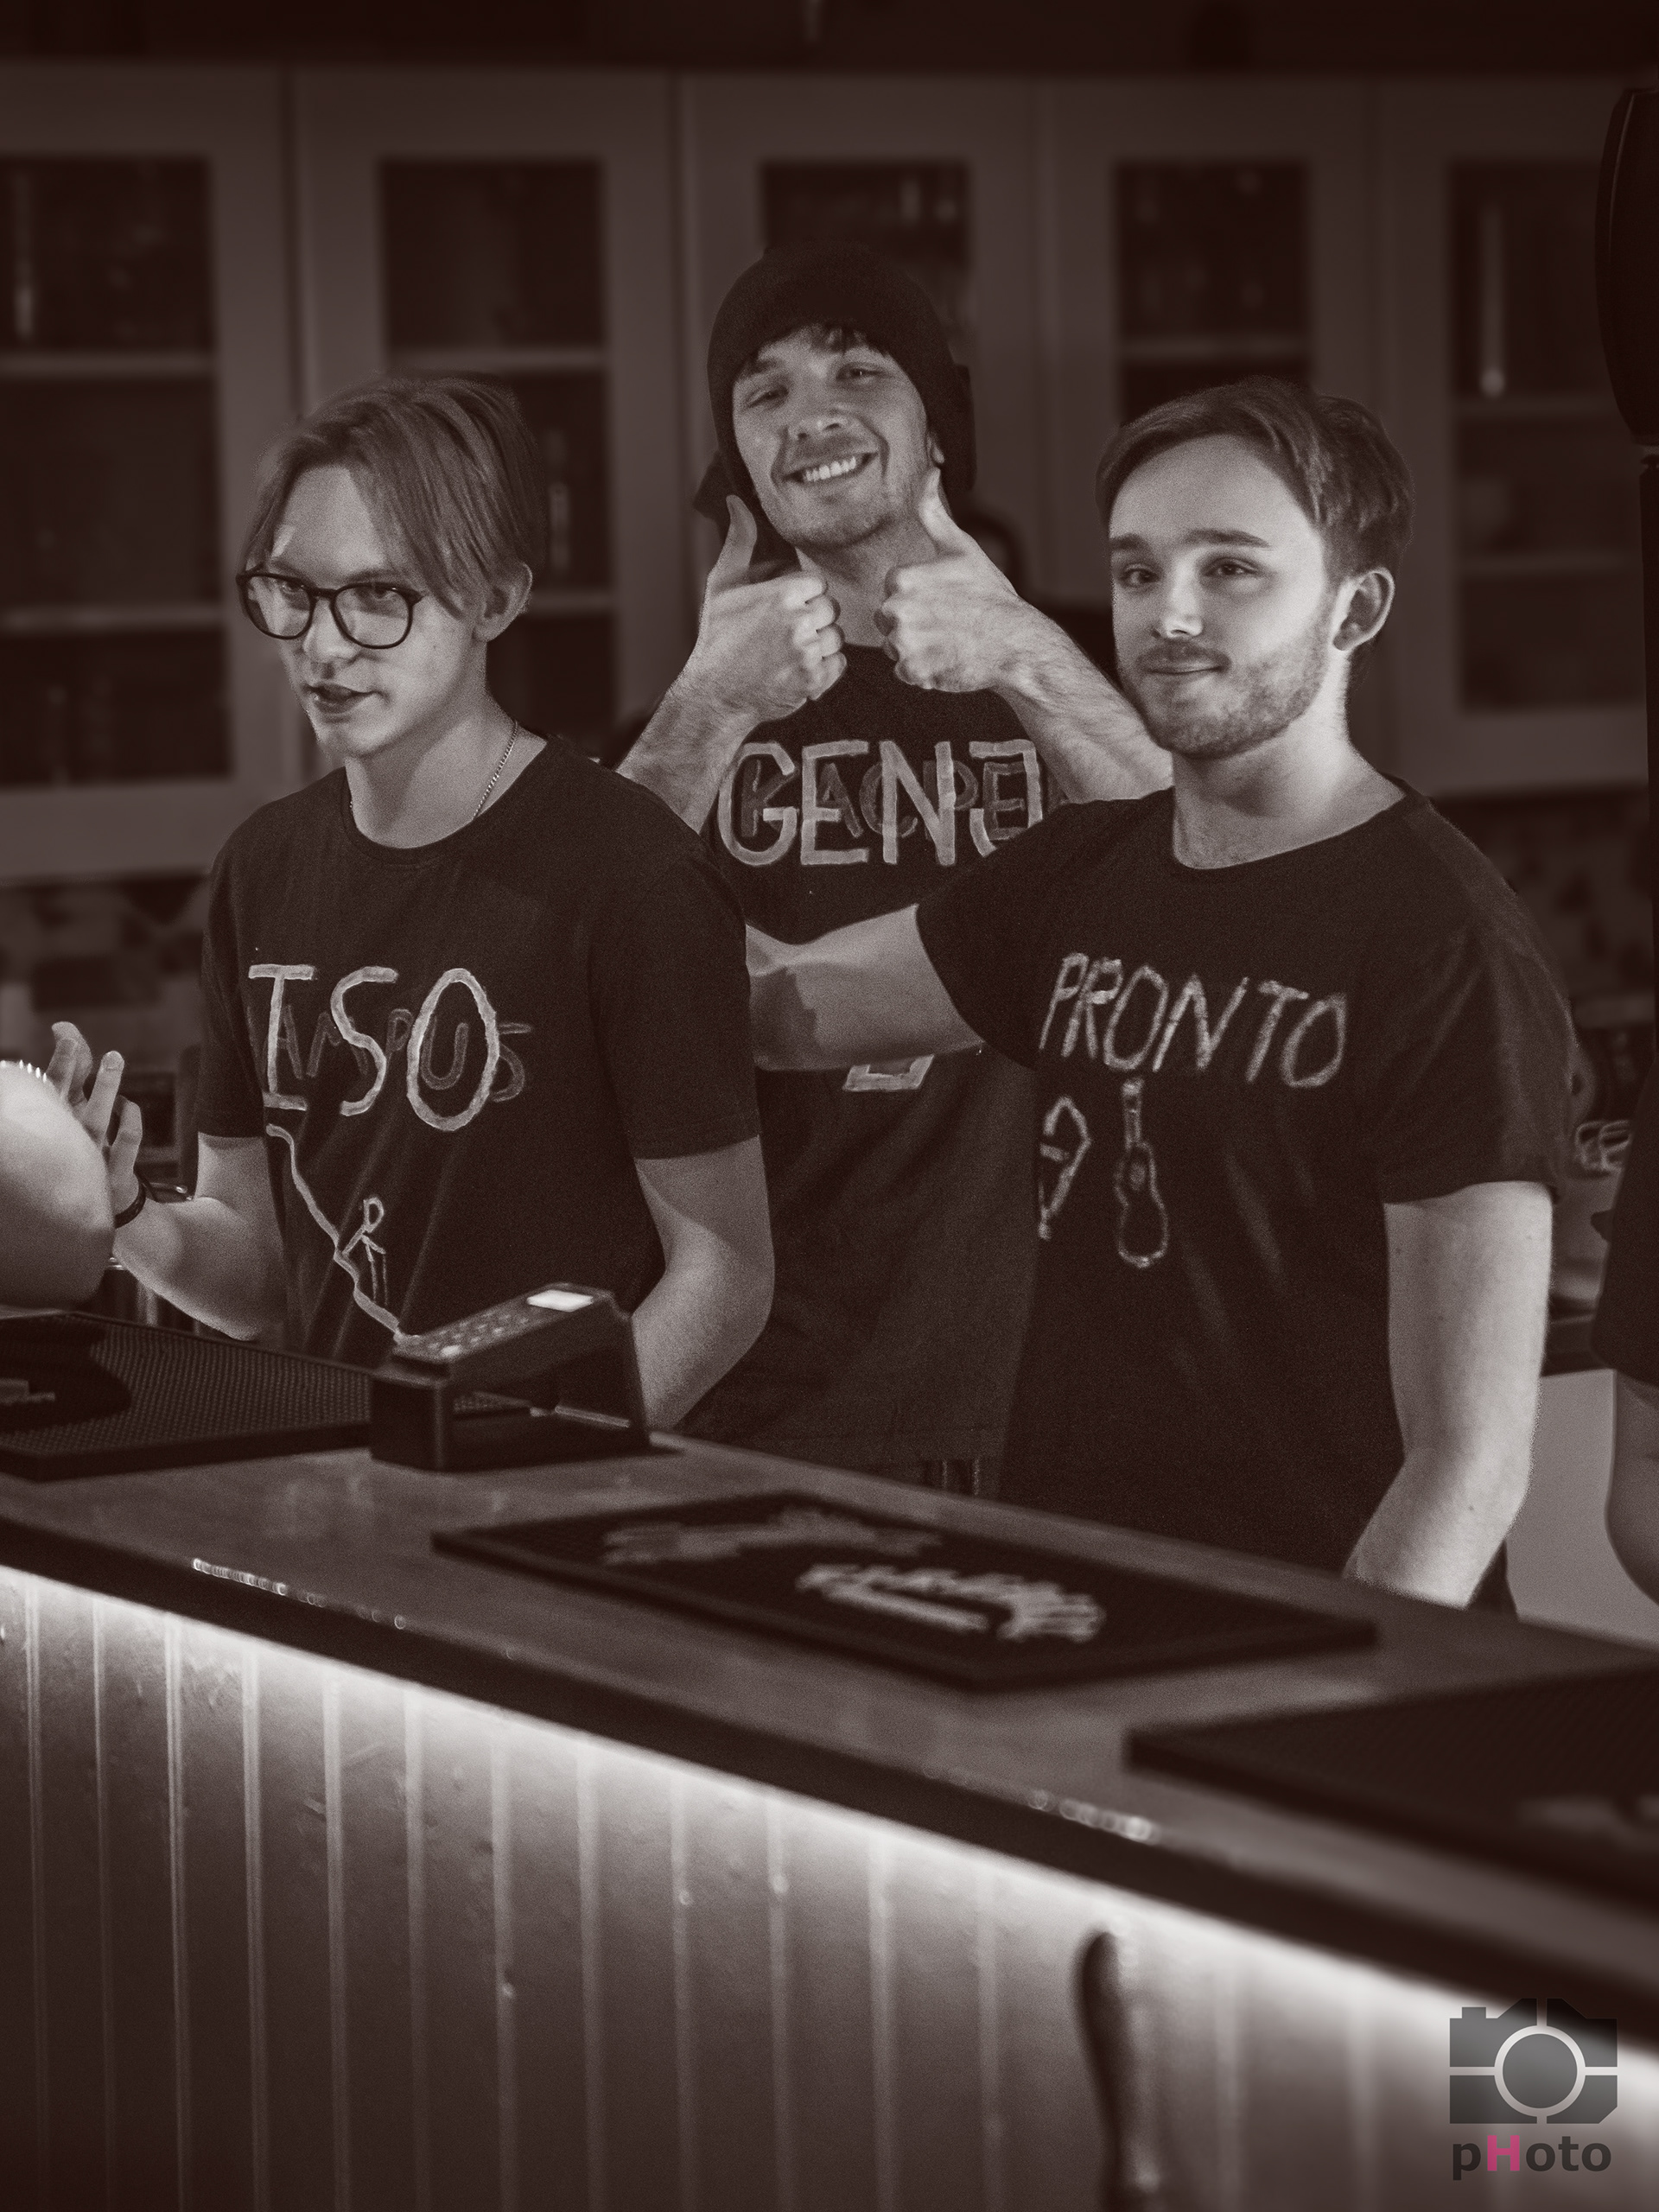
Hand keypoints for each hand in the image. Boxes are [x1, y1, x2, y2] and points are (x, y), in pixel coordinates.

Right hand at [46, 1021, 143, 1213]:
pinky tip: (127, 1103)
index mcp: (57, 1124)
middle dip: (70, 1071)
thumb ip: (76, 1074)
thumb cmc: (85, 1148)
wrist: (104, 1208)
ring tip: (114, 1058)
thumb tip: (67, 1031)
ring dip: (104, 1089)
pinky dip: (129, 1120)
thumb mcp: (77, 1111)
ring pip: (97, 1121)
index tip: (64, 1031)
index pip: (52, 1089)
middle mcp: (68, 1141)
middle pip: (67, 1103)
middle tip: (73, 1041)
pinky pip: (126, 1143)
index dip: (61, 1060)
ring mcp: (91, 1159)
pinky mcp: (115, 1176)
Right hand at [682, 497, 845, 726]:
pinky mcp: (814, 681)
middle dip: (812, 618)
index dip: (801, 596)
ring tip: (789, 650)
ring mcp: (807, 653)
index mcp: (781, 594)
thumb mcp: (722, 584)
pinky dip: (824, 667)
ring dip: (819, 642)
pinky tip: (797, 667)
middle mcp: (798, 622)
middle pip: (830, 609)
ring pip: (836, 636)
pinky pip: (839, 663)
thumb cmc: (718, 637)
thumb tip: (736, 501)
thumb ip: (739, 541)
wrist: (714, 693)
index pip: (817, 584)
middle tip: (784, 632)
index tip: (780, 610)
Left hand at [877, 470, 1031, 692]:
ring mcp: (904, 643)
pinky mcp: (912, 671)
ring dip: (917, 648)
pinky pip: (905, 673)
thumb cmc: (990, 596)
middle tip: (947, 624)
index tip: (944, 601)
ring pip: (895, 647)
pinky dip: (923, 672)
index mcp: (901, 579)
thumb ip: (933, 513)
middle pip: (888, 620)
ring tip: (948, 641)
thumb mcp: (961, 548)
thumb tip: (928, 472)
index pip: (893, 591)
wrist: (1016, 643)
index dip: (919, 597)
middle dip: (913, 624)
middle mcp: (896, 610)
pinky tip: (947, 659)